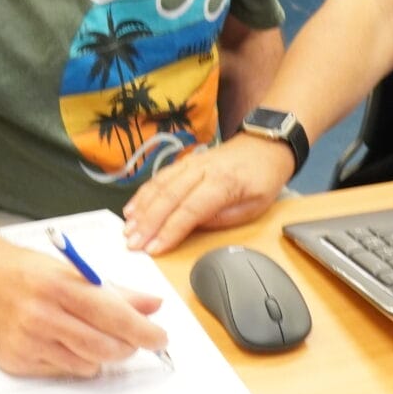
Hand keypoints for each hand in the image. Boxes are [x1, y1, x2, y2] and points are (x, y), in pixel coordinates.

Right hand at [0, 244, 169, 377]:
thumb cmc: (21, 271)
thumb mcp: (67, 271)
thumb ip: (112, 290)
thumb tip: (151, 305)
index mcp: (60, 287)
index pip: (114, 315)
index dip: (143, 331)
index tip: (160, 338)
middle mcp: (44, 315)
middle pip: (105, 346)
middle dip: (127, 347)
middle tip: (133, 341)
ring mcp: (29, 341)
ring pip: (87, 363)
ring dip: (102, 356)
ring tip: (95, 338)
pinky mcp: (18, 361)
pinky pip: (62, 371)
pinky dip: (74, 361)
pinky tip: (64, 343)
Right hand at [123, 134, 295, 254]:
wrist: (265, 144)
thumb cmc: (263, 179)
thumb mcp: (255, 206)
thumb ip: (223, 218)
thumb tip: (192, 227)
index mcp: (223, 183)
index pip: (190, 209)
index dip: (170, 231)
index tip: (153, 249)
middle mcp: (202, 169)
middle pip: (169, 197)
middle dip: (147, 223)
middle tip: (131, 244)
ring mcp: (190, 163)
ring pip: (159, 185)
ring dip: (141, 209)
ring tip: (127, 230)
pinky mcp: (184, 161)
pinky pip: (159, 177)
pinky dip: (143, 194)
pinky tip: (132, 209)